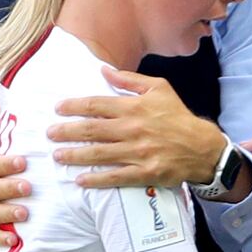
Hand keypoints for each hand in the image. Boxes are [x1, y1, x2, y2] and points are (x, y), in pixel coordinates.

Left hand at [47, 66, 225, 187]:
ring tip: (57, 155)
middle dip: (67, 132)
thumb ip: (129, 80)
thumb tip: (104, 70)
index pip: (96, 105)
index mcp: (134, 107)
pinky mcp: (145, 172)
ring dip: (75, 155)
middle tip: (49, 134)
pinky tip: (80, 181)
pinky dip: (96, 180)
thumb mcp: (158, 88)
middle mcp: (133, 129)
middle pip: (92, 130)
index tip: (58, 109)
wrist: (202, 147)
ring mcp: (138, 152)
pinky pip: (116, 177)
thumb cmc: (177, 116)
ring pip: (99, 154)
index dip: (74, 106)